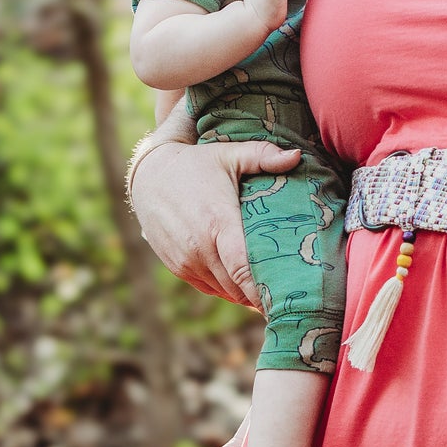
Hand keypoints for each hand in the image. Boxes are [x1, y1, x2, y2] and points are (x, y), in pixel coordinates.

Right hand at [130, 134, 301, 303]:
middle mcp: (199, 248)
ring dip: (247, 292)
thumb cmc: (196, 164)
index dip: (266, 287)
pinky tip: (247, 284)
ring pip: (226, 291)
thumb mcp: (229, 154)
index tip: (289, 292)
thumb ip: (263, 155)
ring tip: (274, 288)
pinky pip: (210, 289)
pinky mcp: (179, 268)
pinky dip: (229, 289)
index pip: (244, 268)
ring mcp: (186, 261)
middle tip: (291, 292)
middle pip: (238, 286)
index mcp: (217, 222)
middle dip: (264, 292)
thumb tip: (296, 155)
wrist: (149, 177)